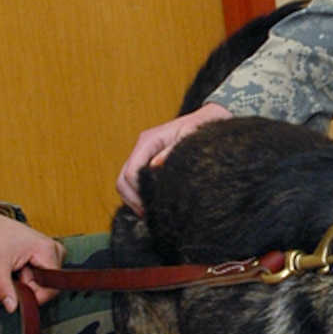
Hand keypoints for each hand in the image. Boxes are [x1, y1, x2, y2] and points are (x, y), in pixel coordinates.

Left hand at [0, 211, 64, 311]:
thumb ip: (4, 287)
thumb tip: (11, 307)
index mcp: (48, 251)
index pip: (51, 288)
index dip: (34, 294)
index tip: (18, 286)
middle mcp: (57, 250)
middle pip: (48, 285)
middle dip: (30, 284)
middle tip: (16, 271)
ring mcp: (56, 252)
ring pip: (46, 281)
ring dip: (30, 280)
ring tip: (19, 266)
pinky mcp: (52, 254)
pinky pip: (45, 275)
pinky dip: (32, 275)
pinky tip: (23, 264)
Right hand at [116, 102, 231, 212]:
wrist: (209, 119)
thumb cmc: (201, 128)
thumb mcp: (190, 138)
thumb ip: (172, 152)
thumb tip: (155, 167)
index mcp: (149, 140)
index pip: (131, 171)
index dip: (136, 192)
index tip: (148, 207)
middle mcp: (142, 147)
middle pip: (123, 179)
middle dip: (132, 198)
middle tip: (147, 214)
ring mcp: (144, 154)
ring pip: (125, 182)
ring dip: (133, 198)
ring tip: (149, 211)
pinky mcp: (149, 161)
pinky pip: (135, 181)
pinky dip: (138, 193)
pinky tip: (152, 202)